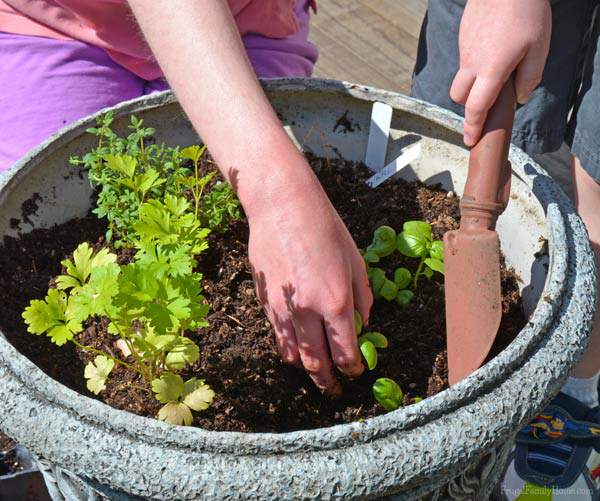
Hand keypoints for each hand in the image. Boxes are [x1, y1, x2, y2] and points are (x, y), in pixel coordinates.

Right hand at [246, 163, 372, 394]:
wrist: (281, 206)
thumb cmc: (324, 227)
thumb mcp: (355, 260)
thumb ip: (362, 298)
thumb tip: (362, 324)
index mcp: (336, 302)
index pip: (346, 353)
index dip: (353, 369)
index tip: (356, 372)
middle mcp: (307, 312)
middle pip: (317, 363)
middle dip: (328, 382)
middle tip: (335, 389)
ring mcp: (281, 309)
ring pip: (293, 355)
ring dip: (306, 370)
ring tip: (316, 373)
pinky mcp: (263, 302)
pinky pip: (277, 337)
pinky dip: (288, 349)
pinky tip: (296, 350)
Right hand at [450, 0, 550, 145]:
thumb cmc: (526, 12)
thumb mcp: (539, 47)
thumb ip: (529, 78)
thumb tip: (520, 98)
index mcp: (491, 71)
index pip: (476, 108)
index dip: (473, 127)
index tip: (469, 140)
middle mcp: (472, 64)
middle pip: (459, 97)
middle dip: (469, 106)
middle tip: (485, 104)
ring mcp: (464, 50)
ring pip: (460, 78)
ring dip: (471, 85)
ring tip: (492, 73)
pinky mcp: (463, 37)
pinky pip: (464, 60)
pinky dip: (474, 65)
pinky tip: (492, 49)